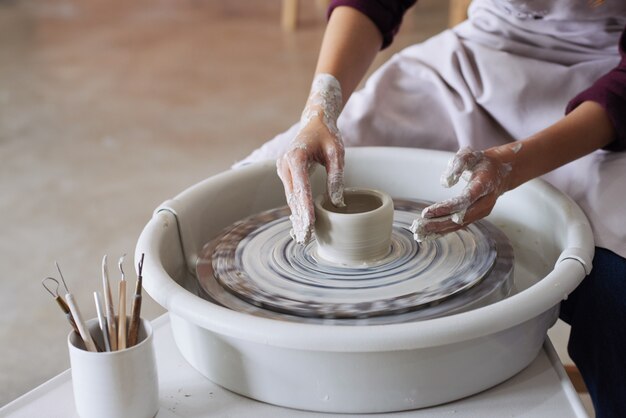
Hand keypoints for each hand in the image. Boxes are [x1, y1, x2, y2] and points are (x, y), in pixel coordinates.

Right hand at [276, 74, 344, 243]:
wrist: (314, 121)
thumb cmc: (327, 135)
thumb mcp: (336, 153)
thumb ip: (336, 176)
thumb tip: (338, 203)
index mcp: (296, 156)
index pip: (301, 187)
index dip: (305, 207)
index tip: (310, 224)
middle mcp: (284, 163)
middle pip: (293, 196)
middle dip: (300, 217)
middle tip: (306, 237)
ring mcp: (282, 168)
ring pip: (290, 197)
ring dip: (296, 216)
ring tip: (302, 235)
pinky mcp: (286, 173)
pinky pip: (291, 193)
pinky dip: (296, 208)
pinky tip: (299, 223)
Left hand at [410, 146, 516, 240]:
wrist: (500, 173)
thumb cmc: (481, 162)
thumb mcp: (469, 155)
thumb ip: (457, 164)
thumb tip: (446, 183)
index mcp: (484, 185)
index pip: (466, 199)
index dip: (447, 207)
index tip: (427, 212)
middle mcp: (485, 202)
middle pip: (461, 217)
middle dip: (438, 223)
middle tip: (418, 226)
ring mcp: (481, 212)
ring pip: (459, 225)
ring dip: (438, 230)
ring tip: (419, 233)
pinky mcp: (475, 216)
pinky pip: (458, 226)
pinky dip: (442, 231)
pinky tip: (427, 235)